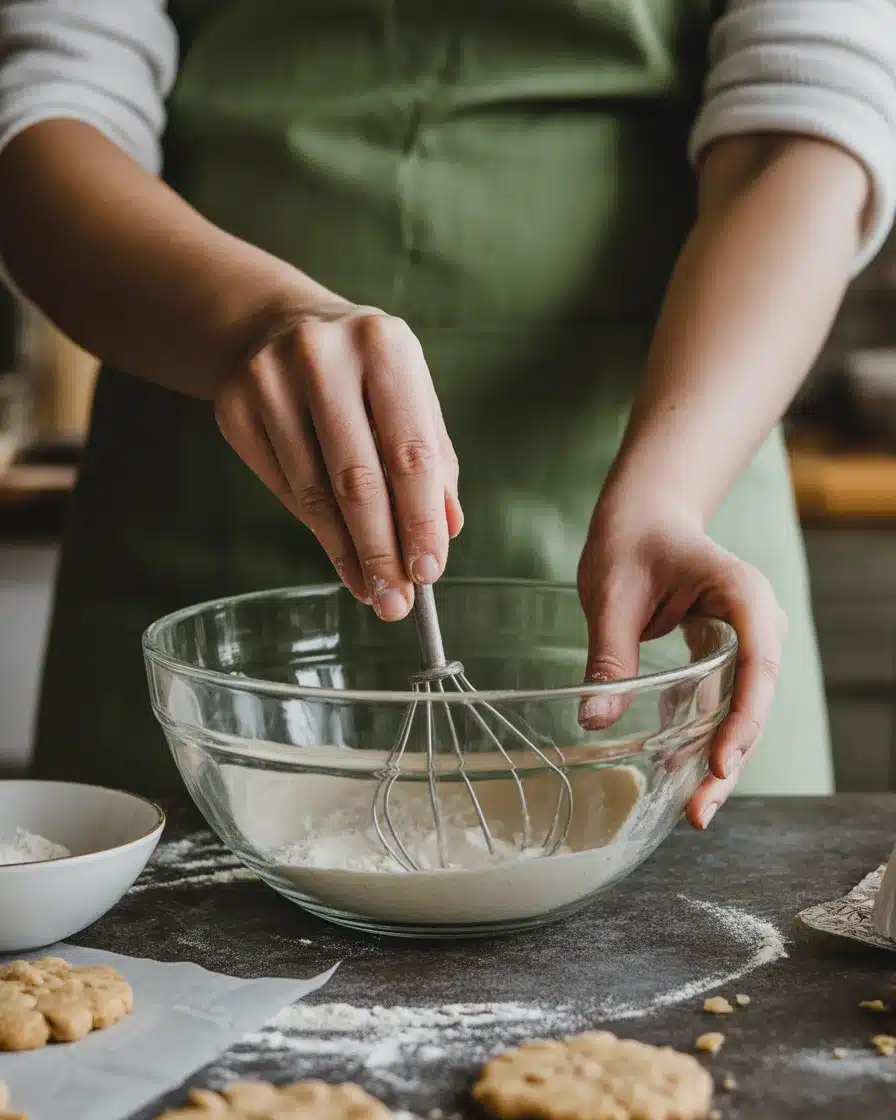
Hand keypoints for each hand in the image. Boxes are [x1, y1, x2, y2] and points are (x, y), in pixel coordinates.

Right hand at [214, 301, 462, 619]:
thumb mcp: (409, 398)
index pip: (410, 451)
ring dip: (347, 552)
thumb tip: (447, 531)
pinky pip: (284, 488)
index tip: (429, 572)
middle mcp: (323, 356)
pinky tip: (340, 556)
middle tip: (396, 601)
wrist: (276, 326)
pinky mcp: (234, 407)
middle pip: (358, 478)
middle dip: (381, 550)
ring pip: (314, 491)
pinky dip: (316, 530)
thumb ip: (434, 461)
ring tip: (372, 591)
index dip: (420, 519)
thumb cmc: (363, 373)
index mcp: (384, 345)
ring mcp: (270, 380)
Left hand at [577, 503, 787, 829]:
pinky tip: (677, 777)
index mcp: (742, 593)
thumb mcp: (612, 593)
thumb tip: (593, 719)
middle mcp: (756, 622)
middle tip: (698, 812)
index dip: (744, 719)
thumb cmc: (631, 540)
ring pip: (742, 712)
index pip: (759, 663)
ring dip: (719, 760)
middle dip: (731, 759)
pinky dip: (700, 740)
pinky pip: (720, 705)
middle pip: (755, 700)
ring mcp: (745, 642)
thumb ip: (609, 654)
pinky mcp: (724, 659)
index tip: (720, 763)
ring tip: (692, 811)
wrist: (643, 516)